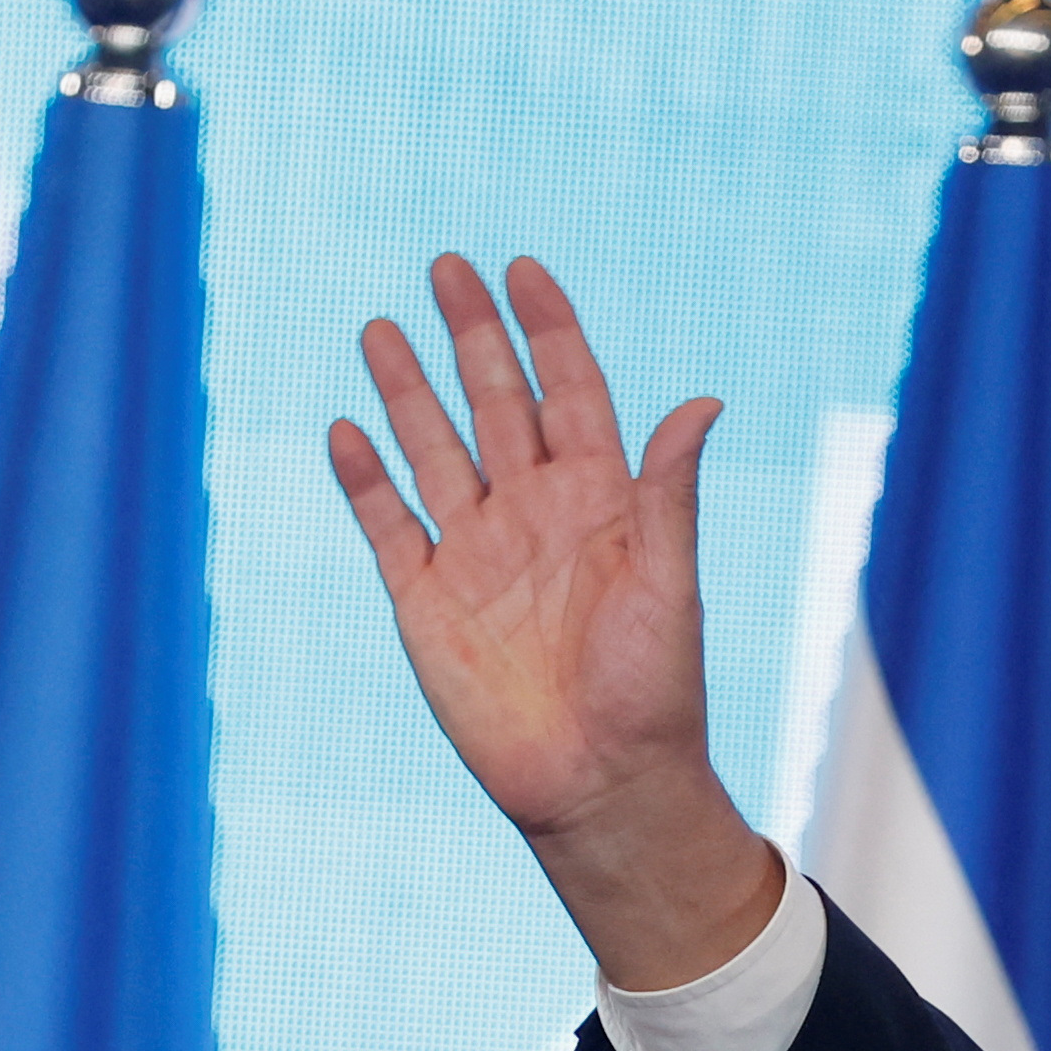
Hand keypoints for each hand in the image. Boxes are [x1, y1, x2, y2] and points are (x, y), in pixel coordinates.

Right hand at [331, 254, 782, 988]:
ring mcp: (477, 556)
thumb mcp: (670, 582)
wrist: (602, 784)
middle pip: (497, 404)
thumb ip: (668, 493)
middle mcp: (535, 516)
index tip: (524, 269)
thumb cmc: (655, 690)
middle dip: (473, 336)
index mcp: (601, 504)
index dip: (549, 332)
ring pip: (436, 451)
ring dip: (409, 391)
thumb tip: (703, 404)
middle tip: (447, 266)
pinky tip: (347, 430)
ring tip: (382, 326)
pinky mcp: (427, 604)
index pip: (571, 394)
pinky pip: (389, 527)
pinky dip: (366, 481)